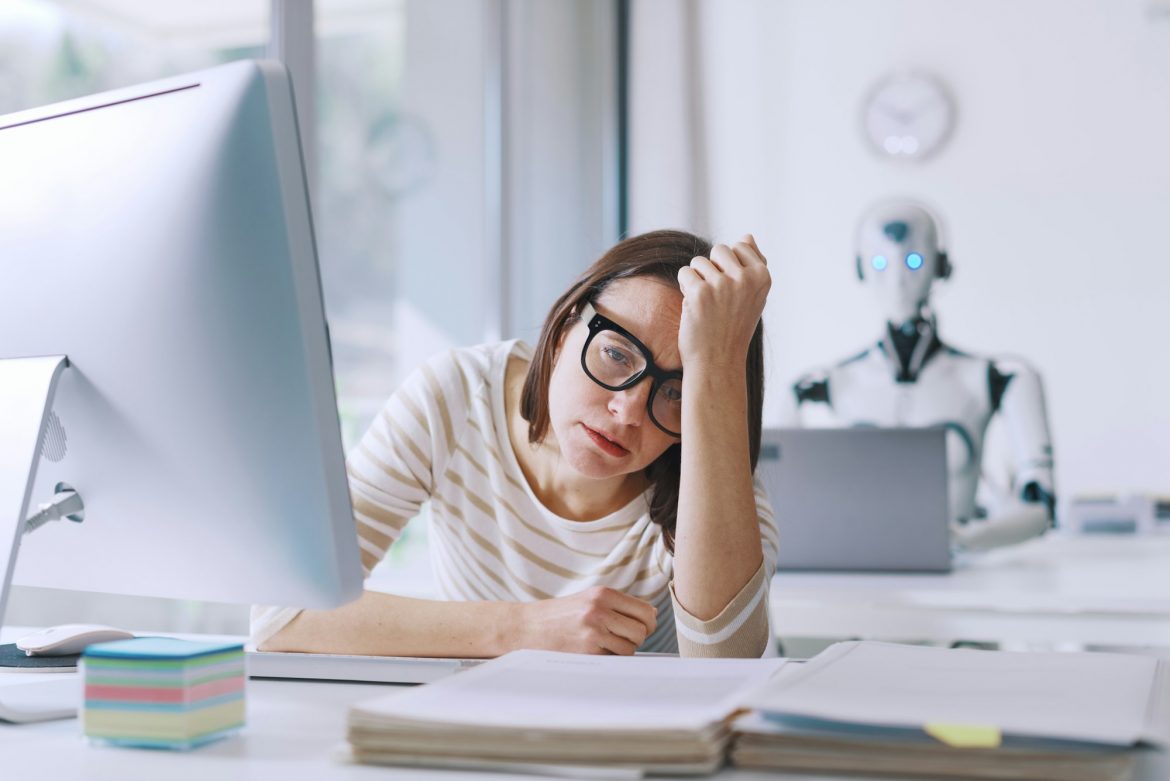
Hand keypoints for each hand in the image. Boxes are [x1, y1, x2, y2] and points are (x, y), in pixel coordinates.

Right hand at [512, 586, 656, 654]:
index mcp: (603, 594)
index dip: (648, 623)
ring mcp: (594, 630)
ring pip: (631, 647)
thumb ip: (617, 605)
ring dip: (623, 650)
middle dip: (637, 638)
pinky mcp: (588, 650)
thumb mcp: (587, 600)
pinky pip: (614, 659)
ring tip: (604, 645)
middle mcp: (600, 609)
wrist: (526, 627)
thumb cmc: (558, 616)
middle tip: (621, 639)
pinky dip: (610, 659)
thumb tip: (651, 614)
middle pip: (642, 630)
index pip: (645, 610)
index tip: (641, 628)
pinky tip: (594, 652)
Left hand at [677, 234, 770, 371]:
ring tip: (707, 304)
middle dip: (712, 269)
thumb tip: (747, 236)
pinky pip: (685, 273)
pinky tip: (694, 307)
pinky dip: (685, 288)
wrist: (718, 361)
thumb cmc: (734, 327)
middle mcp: (746, 278)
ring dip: (697, 280)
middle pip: (719, 249)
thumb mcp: (753, 295)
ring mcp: (723, 285)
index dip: (729, 266)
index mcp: (763, 276)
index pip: (739, 246)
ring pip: (699, 261)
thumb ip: (752, 264)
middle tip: (717, 297)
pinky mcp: (700, 293)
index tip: (733, 291)